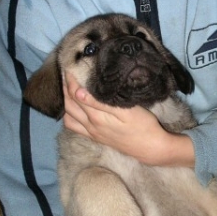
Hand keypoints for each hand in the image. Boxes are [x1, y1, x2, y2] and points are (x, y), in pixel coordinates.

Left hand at [63, 73, 194, 167]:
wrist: (150, 148)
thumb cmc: (143, 126)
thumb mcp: (127, 111)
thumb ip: (100, 103)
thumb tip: (78, 92)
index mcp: (96, 118)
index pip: (76, 95)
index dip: (71, 80)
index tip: (70, 67)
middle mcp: (90, 126)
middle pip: (69, 106)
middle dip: (65, 89)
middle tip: (68, 74)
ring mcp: (92, 133)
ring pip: (69, 118)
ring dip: (66, 103)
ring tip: (70, 89)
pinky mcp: (96, 138)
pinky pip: (75, 128)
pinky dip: (70, 116)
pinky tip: (76, 108)